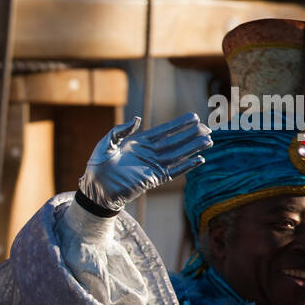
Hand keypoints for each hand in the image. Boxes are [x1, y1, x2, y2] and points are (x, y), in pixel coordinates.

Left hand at [78, 112, 212, 211]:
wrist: (95, 188)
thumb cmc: (98, 165)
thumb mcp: (106, 143)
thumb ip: (120, 131)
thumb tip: (137, 120)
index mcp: (140, 142)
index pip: (164, 131)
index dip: (179, 124)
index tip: (194, 116)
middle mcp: (149, 153)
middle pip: (175, 142)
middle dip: (191, 134)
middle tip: (208, 127)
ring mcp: (152, 166)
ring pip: (178, 155)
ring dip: (193, 148)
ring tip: (209, 140)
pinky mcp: (153, 179)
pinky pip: (174, 172)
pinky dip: (186, 166)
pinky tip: (199, 160)